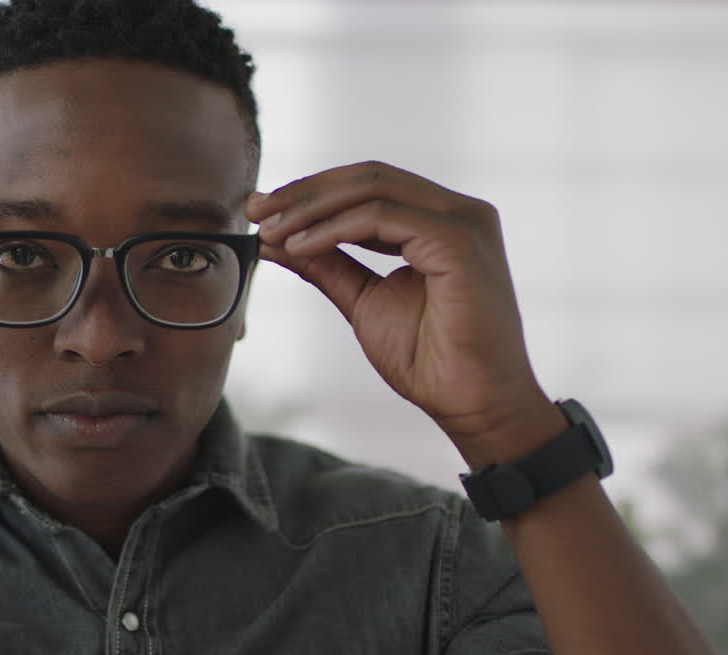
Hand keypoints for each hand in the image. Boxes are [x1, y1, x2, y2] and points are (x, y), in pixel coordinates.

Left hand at [245, 161, 551, 455]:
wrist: (472, 404)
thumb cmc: (430, 360)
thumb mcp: (363, 301)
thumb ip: (327, 264)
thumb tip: (276, 239)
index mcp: (441, 221)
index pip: (370, 185)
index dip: (312, 193)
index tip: (263, 212)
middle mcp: (458, 211)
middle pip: (368, 177)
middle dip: (305, 192)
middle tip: (256, 210)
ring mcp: (463, 221)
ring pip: (372, 188)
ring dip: (312, 207)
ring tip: (271, 231)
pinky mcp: (458, 240)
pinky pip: (381, 217)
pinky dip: (333, 228)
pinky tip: (300, 247)